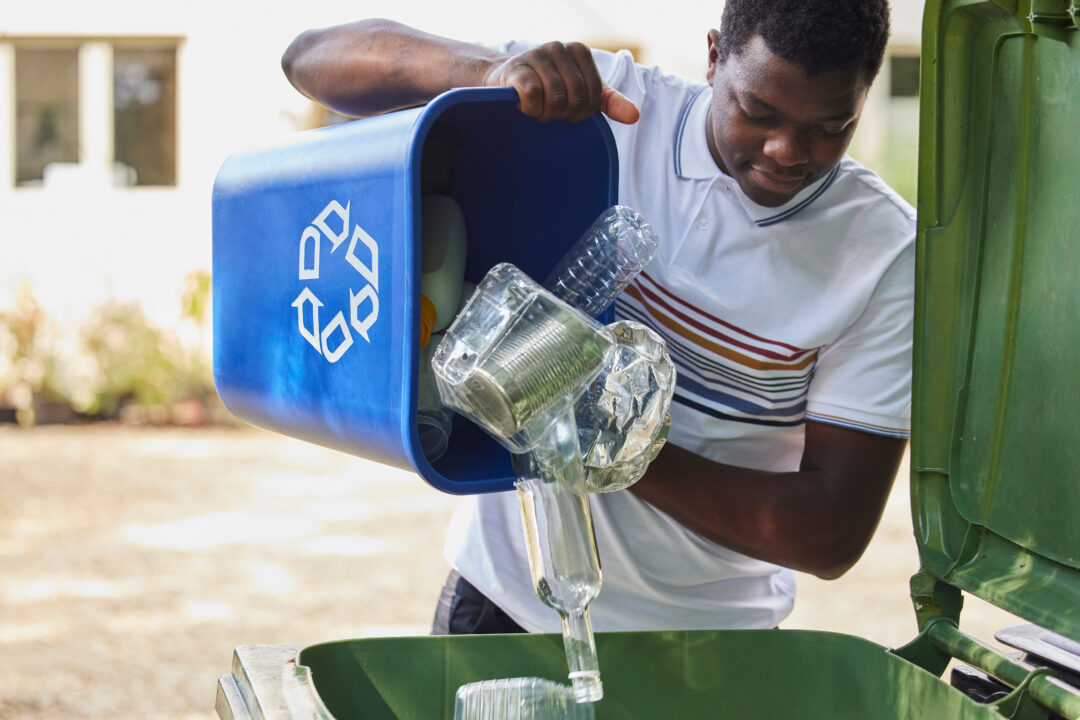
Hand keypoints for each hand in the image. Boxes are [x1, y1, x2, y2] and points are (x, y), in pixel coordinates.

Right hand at [484, 41, 639, 124]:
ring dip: (546, 115)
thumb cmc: (549, 86)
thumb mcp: (583, 92)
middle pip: (576, 99)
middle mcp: (560, 47)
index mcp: (580, 51)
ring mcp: (537, 55)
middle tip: (551, 112)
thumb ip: (610, 102)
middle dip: (564, 114)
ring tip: (538, 109)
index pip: (594, 95)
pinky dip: (531, 109)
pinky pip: (533, 96)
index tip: (568, 111)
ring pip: (555, 100)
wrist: (505, 80)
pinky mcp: (518, 68)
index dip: (582, 113)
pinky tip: (525, 107)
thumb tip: (634, 116)